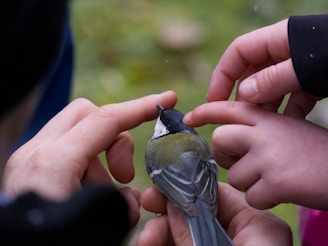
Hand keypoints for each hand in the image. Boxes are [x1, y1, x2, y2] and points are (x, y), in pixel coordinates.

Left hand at [3, 91, 176, 227]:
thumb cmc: (53, 243)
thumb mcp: (97, 226)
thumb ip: (122, 205)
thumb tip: (130, 197)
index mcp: (53, 163)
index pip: (106, 120)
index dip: (141, 108)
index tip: (167, 100)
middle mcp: (36, 152)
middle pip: (89, 114)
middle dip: (116, 139)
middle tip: (123, 176)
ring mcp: (29, 157)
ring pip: (79, 133)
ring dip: (99, 161)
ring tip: (97, 196)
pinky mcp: (29, 166)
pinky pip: (67, 149)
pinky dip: (86, 165)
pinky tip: (83, 193)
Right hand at [137, 182, 291, 245]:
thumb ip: (192, 231)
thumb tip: (171, 203)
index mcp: (257, 226)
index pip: (217, 193)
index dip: (185, 187)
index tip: (159, 190)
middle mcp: (242, 237)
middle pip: (197, 213)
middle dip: (168, 213)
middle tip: (146, 208)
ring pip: (186, 234)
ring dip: (160, 234)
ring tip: (145, 240)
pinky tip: (148, 245)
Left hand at [184, 101, 327, 209]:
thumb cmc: (313, 153)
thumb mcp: (286, 129)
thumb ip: (256, 130)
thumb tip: (227, 139)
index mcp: (267, 118)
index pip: (227, 108)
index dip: (204, 111)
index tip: (188, 118)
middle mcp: (265, 132)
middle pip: (219, 140)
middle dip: (226, 156)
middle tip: (246, 163)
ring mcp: (269, 156)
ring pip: (234, 175)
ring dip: (250, 183)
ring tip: (274, 178)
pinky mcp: (276, 181)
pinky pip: (252, 197)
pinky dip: (264, 200)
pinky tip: (282, 192)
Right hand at [208, 19, 319, 116]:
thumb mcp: (306, 67)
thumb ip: (273, 79)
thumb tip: (244, 93)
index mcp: (278, 39)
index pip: (238, 52)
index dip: (222, 76)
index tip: (214, 101)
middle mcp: (285, 51)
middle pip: (252, 72)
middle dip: (244, 96)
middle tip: (240, 118)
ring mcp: (298, 66)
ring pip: (271, 87)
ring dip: (266, 107)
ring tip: (262, 125)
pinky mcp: (313, 80)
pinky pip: (294, 96)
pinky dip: (289, 111)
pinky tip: (287, 125)